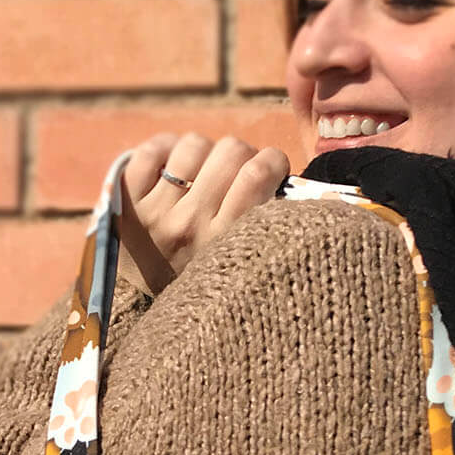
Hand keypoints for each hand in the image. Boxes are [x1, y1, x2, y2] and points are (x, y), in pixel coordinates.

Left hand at [114, 134, 290, 296]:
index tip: (273, 170)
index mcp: (224, 243)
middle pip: (231, 150)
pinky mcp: (124, 199)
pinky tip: (175, 171)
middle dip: (242, 156)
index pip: (259, 173)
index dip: (273, 160)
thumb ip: (276, 231)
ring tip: (205, 177)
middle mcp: (188, 226)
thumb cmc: (207, 285)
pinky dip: (167, 150)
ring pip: (194, 144)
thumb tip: (329, 195)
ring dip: (206, 154)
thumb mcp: (246, 270)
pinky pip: (154, 148)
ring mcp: (153, 211)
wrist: (142, 310)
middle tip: (238, 176)